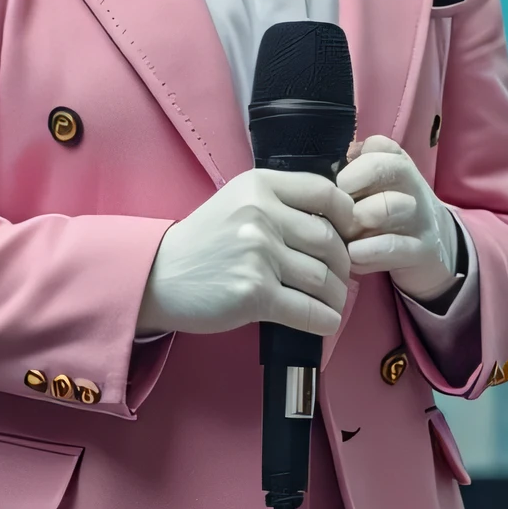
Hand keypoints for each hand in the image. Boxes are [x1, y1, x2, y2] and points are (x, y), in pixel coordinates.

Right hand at [137, 170, 358, 335]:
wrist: (157, 277)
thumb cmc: (204, 242)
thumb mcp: (237, 202)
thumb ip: (281, 202)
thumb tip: (338, 222)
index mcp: (260, 186)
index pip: (326, 193)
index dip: (348, 217)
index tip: (350, 236)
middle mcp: (261, 215)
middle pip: (330, 240)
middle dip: (343, 265)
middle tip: (340, 277)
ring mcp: (258, 254)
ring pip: (323, 278)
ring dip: (336, 296)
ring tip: (332, 302)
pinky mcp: (253, 293)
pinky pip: (308, 309)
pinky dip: (324, 320)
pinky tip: (325, 322)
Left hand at [336, 136, 461, 303]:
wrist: (435, 248)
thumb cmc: (389, 215)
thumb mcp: (375, 190)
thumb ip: (354, 174)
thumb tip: (332, 162)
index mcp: (397, 166)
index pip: (380, 145)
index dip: (355, 159)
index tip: (339, 181)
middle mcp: (411, 186)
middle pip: (390, 166)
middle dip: (358, 178)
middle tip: (340, 200)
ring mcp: (419, 218)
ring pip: (392, 205)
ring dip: (365, 215)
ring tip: (347, 231)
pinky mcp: (421, 250)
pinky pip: (395, 247)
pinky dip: (368, 251)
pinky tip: (352, 254)